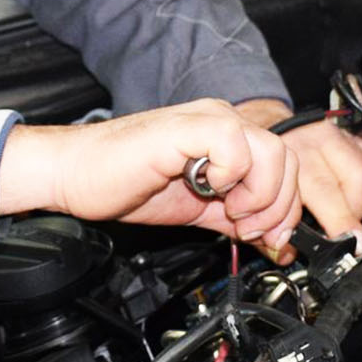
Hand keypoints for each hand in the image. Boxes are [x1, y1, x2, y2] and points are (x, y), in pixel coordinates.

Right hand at [0, 98, 301, 250]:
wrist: (75, 175)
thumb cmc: (123, 184)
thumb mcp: (197, 210)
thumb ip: (237, 221)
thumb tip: (275, 242)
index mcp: (226, 135)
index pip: (287, 163)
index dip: (286, 207)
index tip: (268, 237)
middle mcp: (220, 119)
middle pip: (287, 157)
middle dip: (277, 207)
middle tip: (246, 230)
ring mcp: (204, 119)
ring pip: (271, 150)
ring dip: (259, 195)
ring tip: (227, 213)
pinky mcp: (184, 128)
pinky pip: (234, 143)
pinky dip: (232, 175)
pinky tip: (206, 190)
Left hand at [237, 97, 361, 243]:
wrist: (268, 123)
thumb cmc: (265, 163)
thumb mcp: (260, 192)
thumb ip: (269, 228)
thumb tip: (286, 256)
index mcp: (292, 160)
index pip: (324, 191)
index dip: (341, 224)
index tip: (350, 245)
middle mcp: (319, 145)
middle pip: (359, 184)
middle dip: (357, 216)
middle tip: (347, 230)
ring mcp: (342, 138)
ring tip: (353, 209)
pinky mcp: (359, 137)